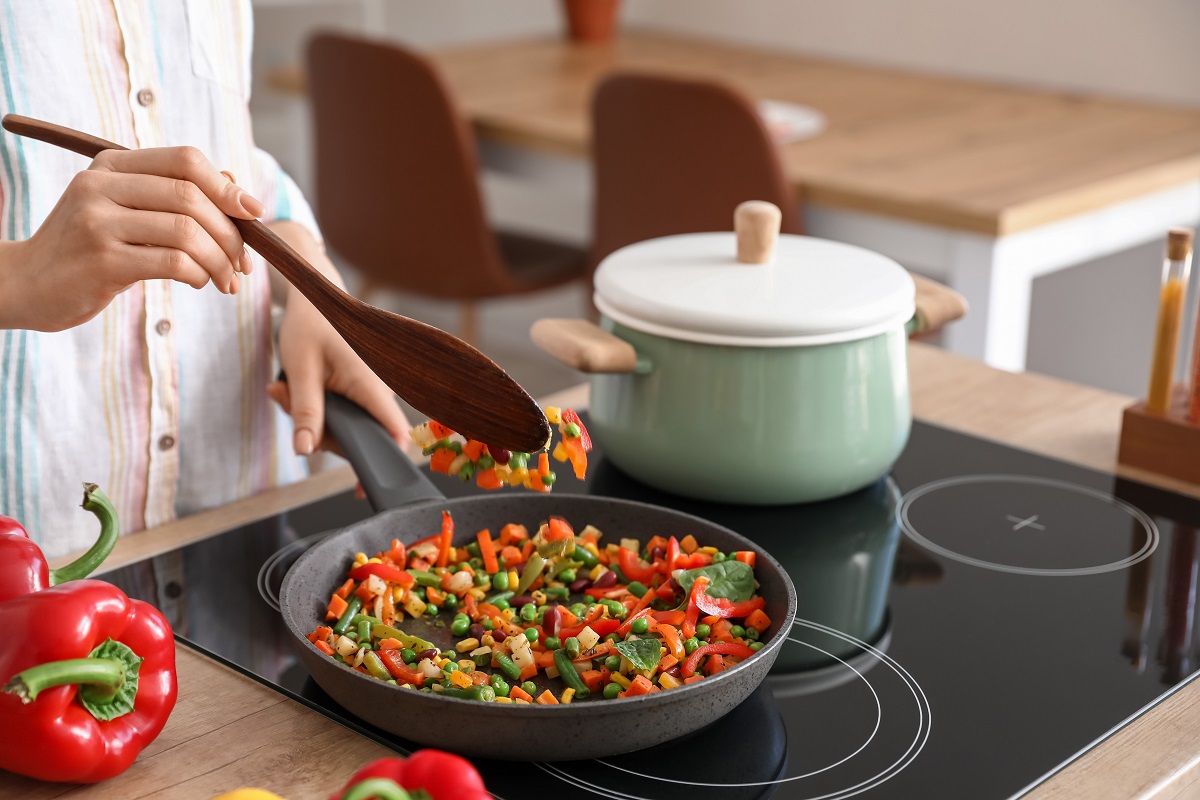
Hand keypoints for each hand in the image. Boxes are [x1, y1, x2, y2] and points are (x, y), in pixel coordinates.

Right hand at [0, 146, 261, 331]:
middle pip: (192, 196)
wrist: (26, 284)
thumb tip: (237, 188)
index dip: (227, 186)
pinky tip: (200, 283)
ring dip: (220, 260)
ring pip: (187, 231)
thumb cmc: (88, 249)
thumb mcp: (124, 211)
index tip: (254, 214)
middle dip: (231, 233)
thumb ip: (172, 196)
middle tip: (243, 263)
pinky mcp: (102, 261)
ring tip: (225, 280)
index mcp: (111, 165)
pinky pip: (174, 262)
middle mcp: (101, 185)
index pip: (185, 160)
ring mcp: (98, 222)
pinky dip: (200, 274)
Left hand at [267, 294, 410, 457]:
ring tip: (283, 389)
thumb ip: (305, 413)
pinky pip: (342, 414)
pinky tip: (295, 389)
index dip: (384, 462)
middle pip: (358, 435)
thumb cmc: (311, 327)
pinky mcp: (361, 390)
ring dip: (313, 419)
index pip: (394, 432)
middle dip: (319, 432)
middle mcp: (378, 390)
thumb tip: (305, 451)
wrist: (316, 299)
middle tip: (283, 400)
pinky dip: (317, 410)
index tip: (364, 485)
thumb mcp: (301, 371)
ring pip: (346, 426)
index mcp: (371, 384)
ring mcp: (370, 391)